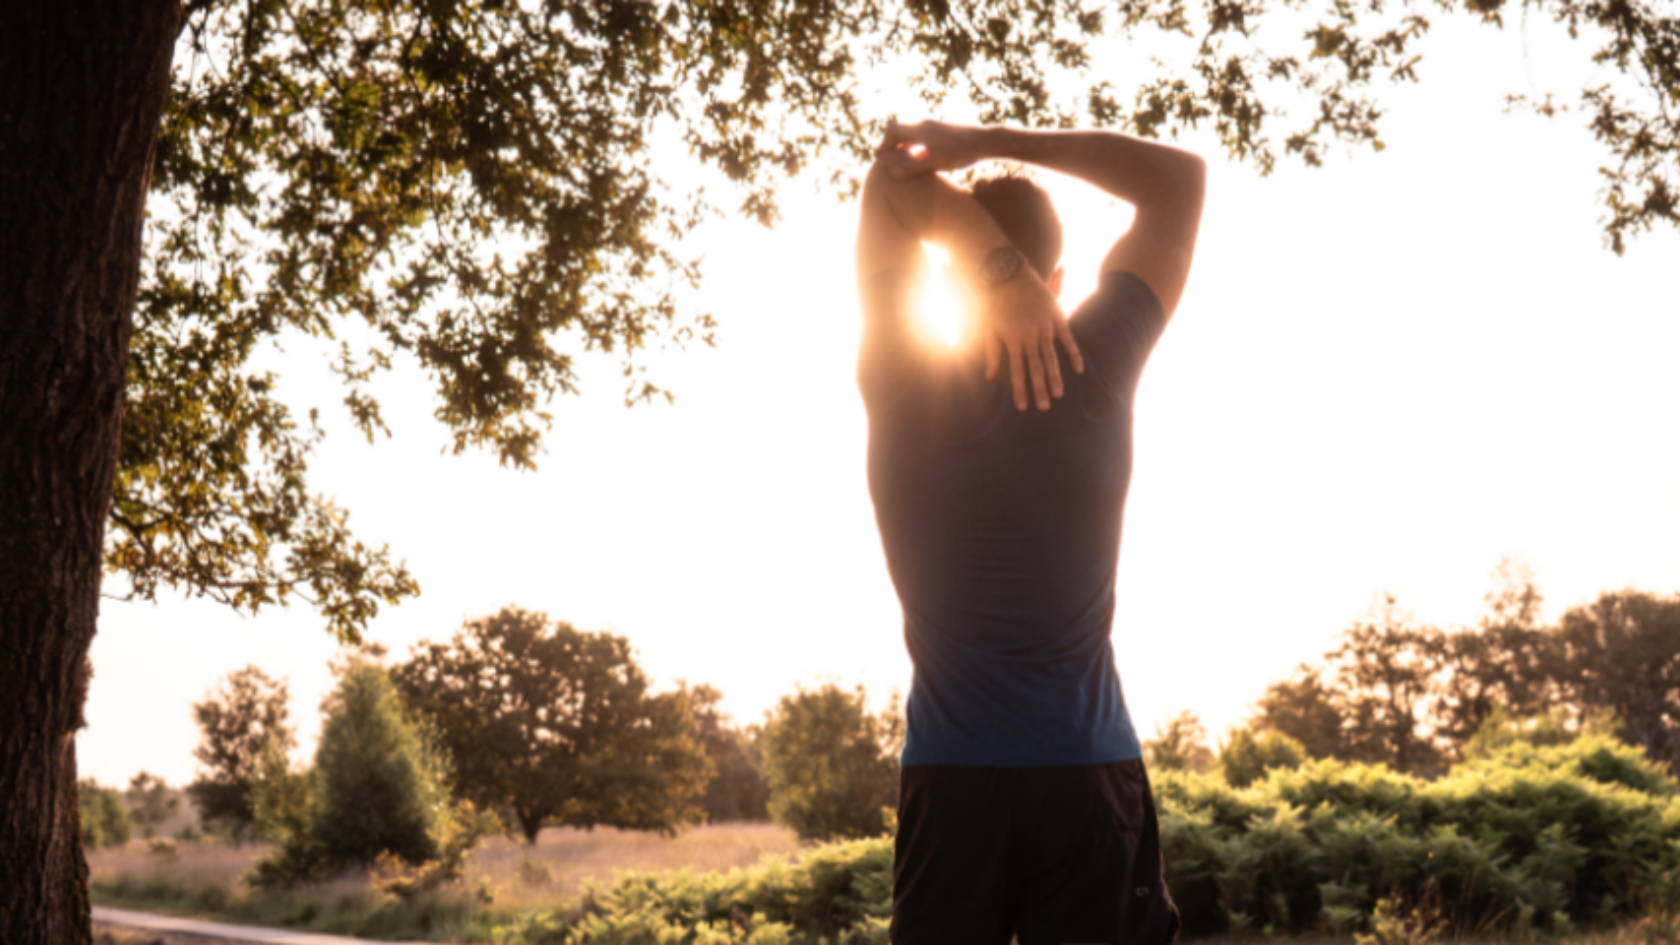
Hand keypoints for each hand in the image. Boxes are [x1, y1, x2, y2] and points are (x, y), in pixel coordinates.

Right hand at [876, 121, 988, 177]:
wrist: (986, 140)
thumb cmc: (961, 152)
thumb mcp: (936, 163)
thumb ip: (913, 168)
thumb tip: (891, 174)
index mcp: (920, 129)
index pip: (892, 131)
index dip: (883, 144)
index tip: (879, 158)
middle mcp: (925, 124)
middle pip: (900, 130)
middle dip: (891, 144)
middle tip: (885, 160)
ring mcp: (934, 126)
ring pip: (911, 133)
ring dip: (902, 144)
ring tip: (899, 160)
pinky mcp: (942, 130)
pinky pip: (921, 135)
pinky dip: (913, 144)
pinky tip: (918, 157)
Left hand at [983, 271, 1084, 411]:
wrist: (1011, 275)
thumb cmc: (996, 303)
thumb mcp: (989, 328)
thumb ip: (991, 353)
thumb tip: (989, 377)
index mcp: (1013, 339)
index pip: (1016, 370)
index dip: (1020, 389)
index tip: (1023, 407)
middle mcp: (1030, 335)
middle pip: (1036, 367)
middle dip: (1039, 389)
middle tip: (1044, 407)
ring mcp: (1044, 327)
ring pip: (1051, 357)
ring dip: (1055, 377)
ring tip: (1058, 394)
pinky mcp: (1056, 318)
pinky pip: (1067, 339)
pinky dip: (1073, 354)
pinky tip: (1078, 369)